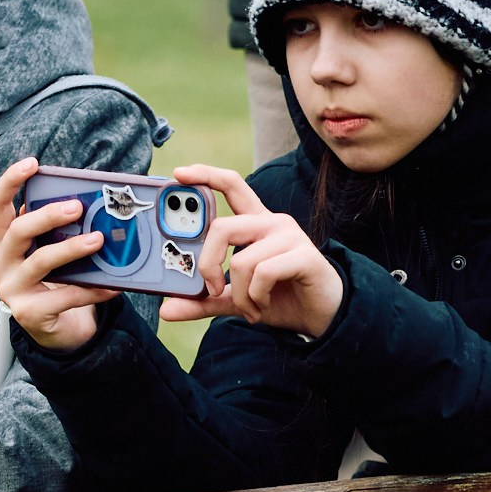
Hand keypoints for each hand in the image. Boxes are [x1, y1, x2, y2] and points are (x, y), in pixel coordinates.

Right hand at [0, 157, 105, 354]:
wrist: (55, 327)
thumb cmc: (55, 280)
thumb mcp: (51, 249)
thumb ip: (58, 229)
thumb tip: (90, 201)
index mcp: (3, 241)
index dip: (10, 181)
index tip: (32, 163)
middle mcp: (0, 263)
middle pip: (17, 231)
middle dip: (47, 216)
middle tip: (77, 207)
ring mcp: (11, 290)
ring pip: (40, 261)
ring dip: (71, 249)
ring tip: (98, 240)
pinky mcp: (28, 314)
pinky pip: (63, 296)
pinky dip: (91, 289)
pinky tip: (112, 285)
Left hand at [156, 163, 343, 341]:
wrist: (323, 316)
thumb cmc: (281, 299)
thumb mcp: (235, 300)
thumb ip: (204, 301)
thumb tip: (167, 310)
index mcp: (255, 224)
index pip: (231, 185)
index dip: (205, 176)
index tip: (178, 175)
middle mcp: (272, 222)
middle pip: (222, 227)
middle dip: (208, 264)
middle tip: (212, 290)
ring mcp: (289, 236)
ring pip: (241, 260)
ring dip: (239, 294)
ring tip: (251, 308)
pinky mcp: (304, 254)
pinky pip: (263, 274)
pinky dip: (256, 298)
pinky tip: (264, 306)